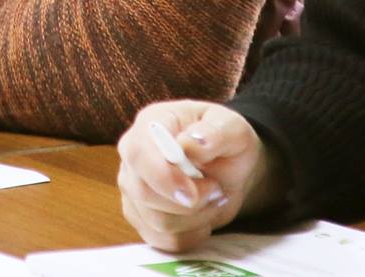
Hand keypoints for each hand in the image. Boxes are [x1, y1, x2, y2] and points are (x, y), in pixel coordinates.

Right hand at [116, 101, 276, 251]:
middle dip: (188, 202)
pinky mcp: (141, 218)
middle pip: (144, 193)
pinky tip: (203, 216)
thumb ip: (214, 132)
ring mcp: (133, 190)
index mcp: (150, 124)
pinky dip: (191, 235)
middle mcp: (132, 157)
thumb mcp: (231, 127)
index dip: (163, 177)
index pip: (139, 153)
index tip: (193, 193)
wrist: (228, 166)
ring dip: (195, 217)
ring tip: (213, 198)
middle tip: (216, 190)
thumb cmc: (225, 141)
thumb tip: (192, 144)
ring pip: (156, 222)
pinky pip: (162, 240)